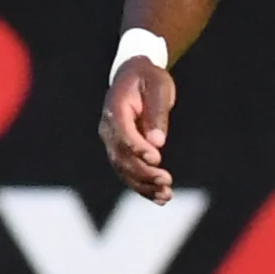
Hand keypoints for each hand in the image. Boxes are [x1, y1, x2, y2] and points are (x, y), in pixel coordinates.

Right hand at [99, 57, 176, 202]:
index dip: (138, 148)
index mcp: (115, 108)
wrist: (134, 76)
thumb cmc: (149, 79)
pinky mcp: (120, 151)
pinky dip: (142, 186)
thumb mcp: (159, 87)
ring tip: (166, 195)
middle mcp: (108, 128)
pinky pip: (128, 172)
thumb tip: (157, 142)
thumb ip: (157, 112)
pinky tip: (160, 197)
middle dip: (143, 172)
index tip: (157, 159)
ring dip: (143, 185)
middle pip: (121, 157)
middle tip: (166, 181)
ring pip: (123, 169)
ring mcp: (112, 141)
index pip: (123, 133)